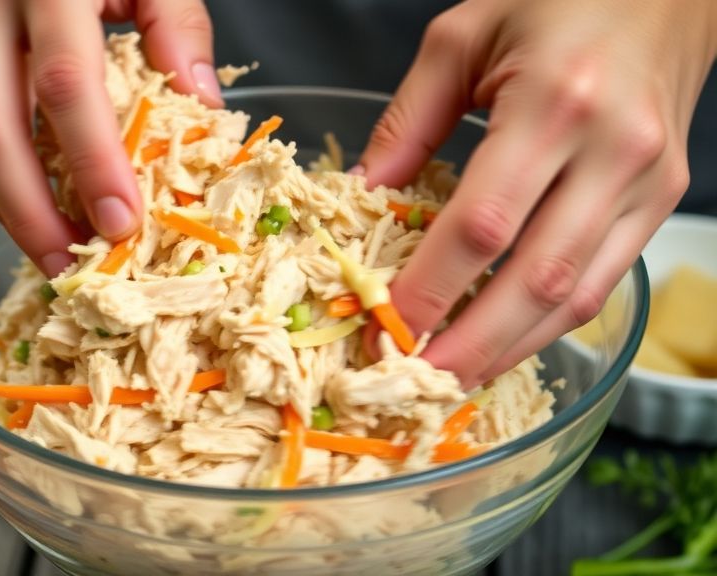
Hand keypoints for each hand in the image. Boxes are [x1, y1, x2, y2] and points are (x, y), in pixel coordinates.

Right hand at [0, 0, 219, 276]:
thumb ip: (177, 24)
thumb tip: (202, 110)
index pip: (64, 86)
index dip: (93, 163)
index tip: (122, 226)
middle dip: (32, 216)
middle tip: (72, 270)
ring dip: (10, 209)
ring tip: (56, 256)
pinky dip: (1, 178)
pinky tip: (36, 210)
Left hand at [357, 0, 716, 385]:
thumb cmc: (557, 1)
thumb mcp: (461, 37)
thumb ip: (409, 121)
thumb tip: (365, 195)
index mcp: (555, 102)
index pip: (484, 224)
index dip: (432, 287)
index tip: (385, 325)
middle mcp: (612, 151)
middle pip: (535, 278)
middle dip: (471, 343)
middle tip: (416, 381)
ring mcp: (647, 183)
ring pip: (576, 295)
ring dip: (510, 348)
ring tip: (454, 378)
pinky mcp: (661, 200)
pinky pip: (603, 280)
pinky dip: (549, 323)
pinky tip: (505, 342)